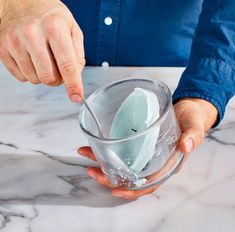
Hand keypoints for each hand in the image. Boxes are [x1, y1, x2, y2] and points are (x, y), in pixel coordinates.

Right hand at [0, 0, 84, 101]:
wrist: (21, 2)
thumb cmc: (50, 17)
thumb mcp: (72, 29)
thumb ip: (78, 54)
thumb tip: (76, 76)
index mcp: (55, 28)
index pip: (67, 65)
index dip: (73, 85)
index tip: (76, 97)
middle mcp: (33, 34)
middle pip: (49, 77)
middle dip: (57, 79)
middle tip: (57, 67)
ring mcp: (15, 42)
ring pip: (35, 79)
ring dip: (43, 75)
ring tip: (43, 58)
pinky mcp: (3, 49)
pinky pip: (21, 77)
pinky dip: (30, 72)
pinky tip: (31, 58)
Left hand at [77, 98, 217, 199]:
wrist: (186, 110)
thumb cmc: (191, 120)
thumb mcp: (194, 127)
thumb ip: (192, 136)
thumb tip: (185, 146)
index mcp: (167, 164)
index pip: (150, 183)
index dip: (133, 190)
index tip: (116, 190)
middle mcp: (154, 162)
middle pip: (130, 177)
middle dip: (109, 176)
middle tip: (92, 170)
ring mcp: (144, 153)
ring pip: (122, 164)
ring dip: (104, 162)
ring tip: (87, 154)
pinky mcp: (138, 143)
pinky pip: (123, 151)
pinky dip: (109, 150)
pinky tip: (97, 145)